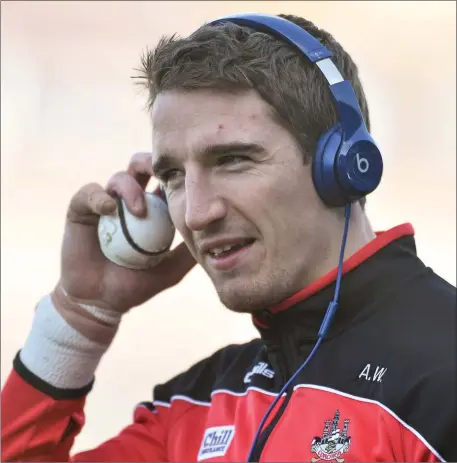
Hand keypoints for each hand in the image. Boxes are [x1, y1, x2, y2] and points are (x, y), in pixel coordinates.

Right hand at [56, 152, 195, 314]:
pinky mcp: (82, 209)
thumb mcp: (172, 268)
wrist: (102, 302)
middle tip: (163, 174)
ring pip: (119, 177)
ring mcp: (106, 204)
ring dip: (131, 188)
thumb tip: (217, 232)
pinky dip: (101, 197)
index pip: (164, 182)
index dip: (174, 176)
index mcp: (152, 210)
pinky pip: (90, 193)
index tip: (186, 181)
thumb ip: (190, 250)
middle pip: (141, 168)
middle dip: (152, 164)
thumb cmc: (138, 284)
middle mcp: (129, 202)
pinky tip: (111, 210)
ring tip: (140, 211)